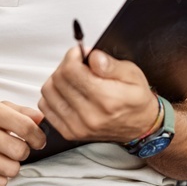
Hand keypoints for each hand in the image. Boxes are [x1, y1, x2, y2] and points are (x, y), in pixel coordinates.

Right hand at [0, 100, 44, 185]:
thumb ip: (22, 112)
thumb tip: (42, 119)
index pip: (26, 126)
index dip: (38, 137)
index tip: (38, 141)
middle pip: (20, 151)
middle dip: (23, 153)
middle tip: (14, 150)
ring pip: (12, 170)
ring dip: (11, 167)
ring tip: (1, 159)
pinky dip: (0, 179)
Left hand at [39, 46, 158, 142]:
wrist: (140, 126)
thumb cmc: (136, 99)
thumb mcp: (132, 74)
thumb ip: (110, 64)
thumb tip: (92, 57)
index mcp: (107, 99)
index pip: (71, 71)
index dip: (72, 56)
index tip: (80, 53)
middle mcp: (90, 116)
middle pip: (58, 79)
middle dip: (66, 65)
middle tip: (78, 63)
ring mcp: (77, 126)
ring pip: (49, 92)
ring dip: (57, 79)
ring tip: (73, 78)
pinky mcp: (69, 133)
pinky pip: (46, 107)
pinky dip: (53, 95)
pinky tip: (67, 91)